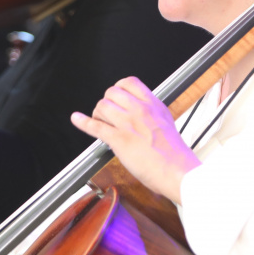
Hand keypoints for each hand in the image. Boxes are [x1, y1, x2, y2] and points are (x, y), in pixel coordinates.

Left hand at [70, 77, 198, 203]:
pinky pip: (96, 126)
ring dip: (98, 114)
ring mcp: (129, 124)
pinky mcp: (119, 140)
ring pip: (102, 106)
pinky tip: (76, 119)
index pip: (129, 82)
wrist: (178, 172)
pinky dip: (83, 122)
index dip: (118, 88)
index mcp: (153, 105)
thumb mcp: (166, 122)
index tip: (116, 97)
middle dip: (106, 102)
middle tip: (107, 114)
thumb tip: (138, 114)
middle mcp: (140, 110)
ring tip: (101, 123)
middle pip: (112, 92)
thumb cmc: (174, 154)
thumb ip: (151, 114)